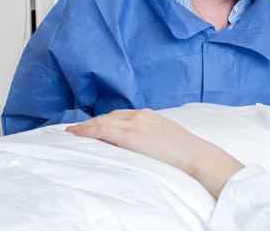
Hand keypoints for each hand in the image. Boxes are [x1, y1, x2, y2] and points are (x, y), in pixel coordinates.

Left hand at [66, 109, 243, 197]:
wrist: (194, 155)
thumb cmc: (186, 151)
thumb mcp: (168, 136)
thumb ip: (154, 135)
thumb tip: (147, 143)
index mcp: (151, 115)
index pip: (122, 114)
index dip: (106, 118)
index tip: (96, 123)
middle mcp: (140, 115)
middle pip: (110, 116)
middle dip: (93, 121)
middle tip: (79, 128)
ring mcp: (134, 124)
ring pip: (102, 121)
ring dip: (86, 126)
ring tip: (74, 131)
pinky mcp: (129, 136)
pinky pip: (101, 130)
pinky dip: (86, 131)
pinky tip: (76, 134)